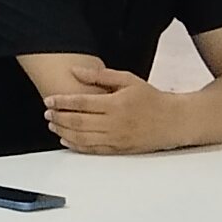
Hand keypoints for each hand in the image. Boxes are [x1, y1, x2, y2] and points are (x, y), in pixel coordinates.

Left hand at [39, 63, 184, 154]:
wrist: (173, 121)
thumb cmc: (151, 99)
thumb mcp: (128, 80)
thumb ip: (99, 75)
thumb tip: (75, 71)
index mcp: (116, 104)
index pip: (81, 103)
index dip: (62, 102)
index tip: (49, 100)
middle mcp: (115, 123)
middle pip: (78, 122)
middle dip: (59, 117)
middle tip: (47, 113)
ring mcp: (116, 139)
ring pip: (82, 138)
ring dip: (63, 131)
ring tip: (52, 124)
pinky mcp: (118, 150)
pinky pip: (92, 150)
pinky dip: (75, 145)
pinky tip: (66, 139)